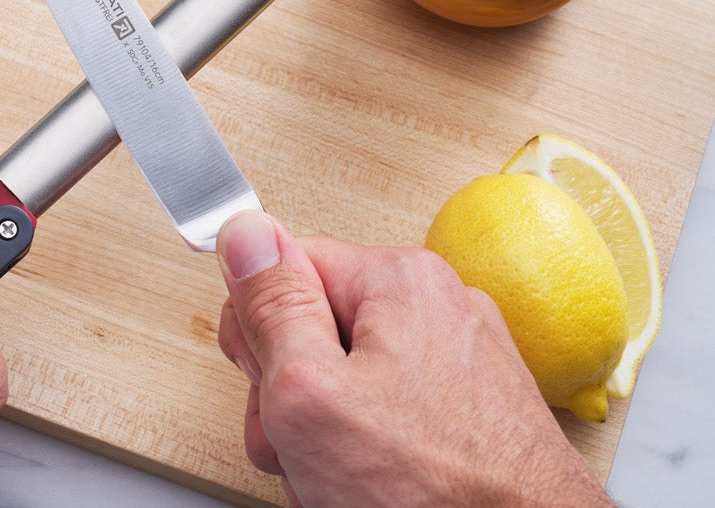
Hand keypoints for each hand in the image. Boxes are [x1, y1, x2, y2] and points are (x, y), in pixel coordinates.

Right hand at [216, 210, 610, 506]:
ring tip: (340, 478)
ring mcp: (460, 360)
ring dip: (324, 434)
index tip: (270, 382)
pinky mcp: (470, 408)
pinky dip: (367, 451)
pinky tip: (371, 486)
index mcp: (398, 279)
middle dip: (291, 395)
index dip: (257, 332)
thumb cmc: (432, 488)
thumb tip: (245, 232)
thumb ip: (271, 305)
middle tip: (305, 444)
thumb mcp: (309, 389)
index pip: (283, 267)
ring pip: (346, 380)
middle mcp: (437, 305)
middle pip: (313, 327)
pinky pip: (388, 413)